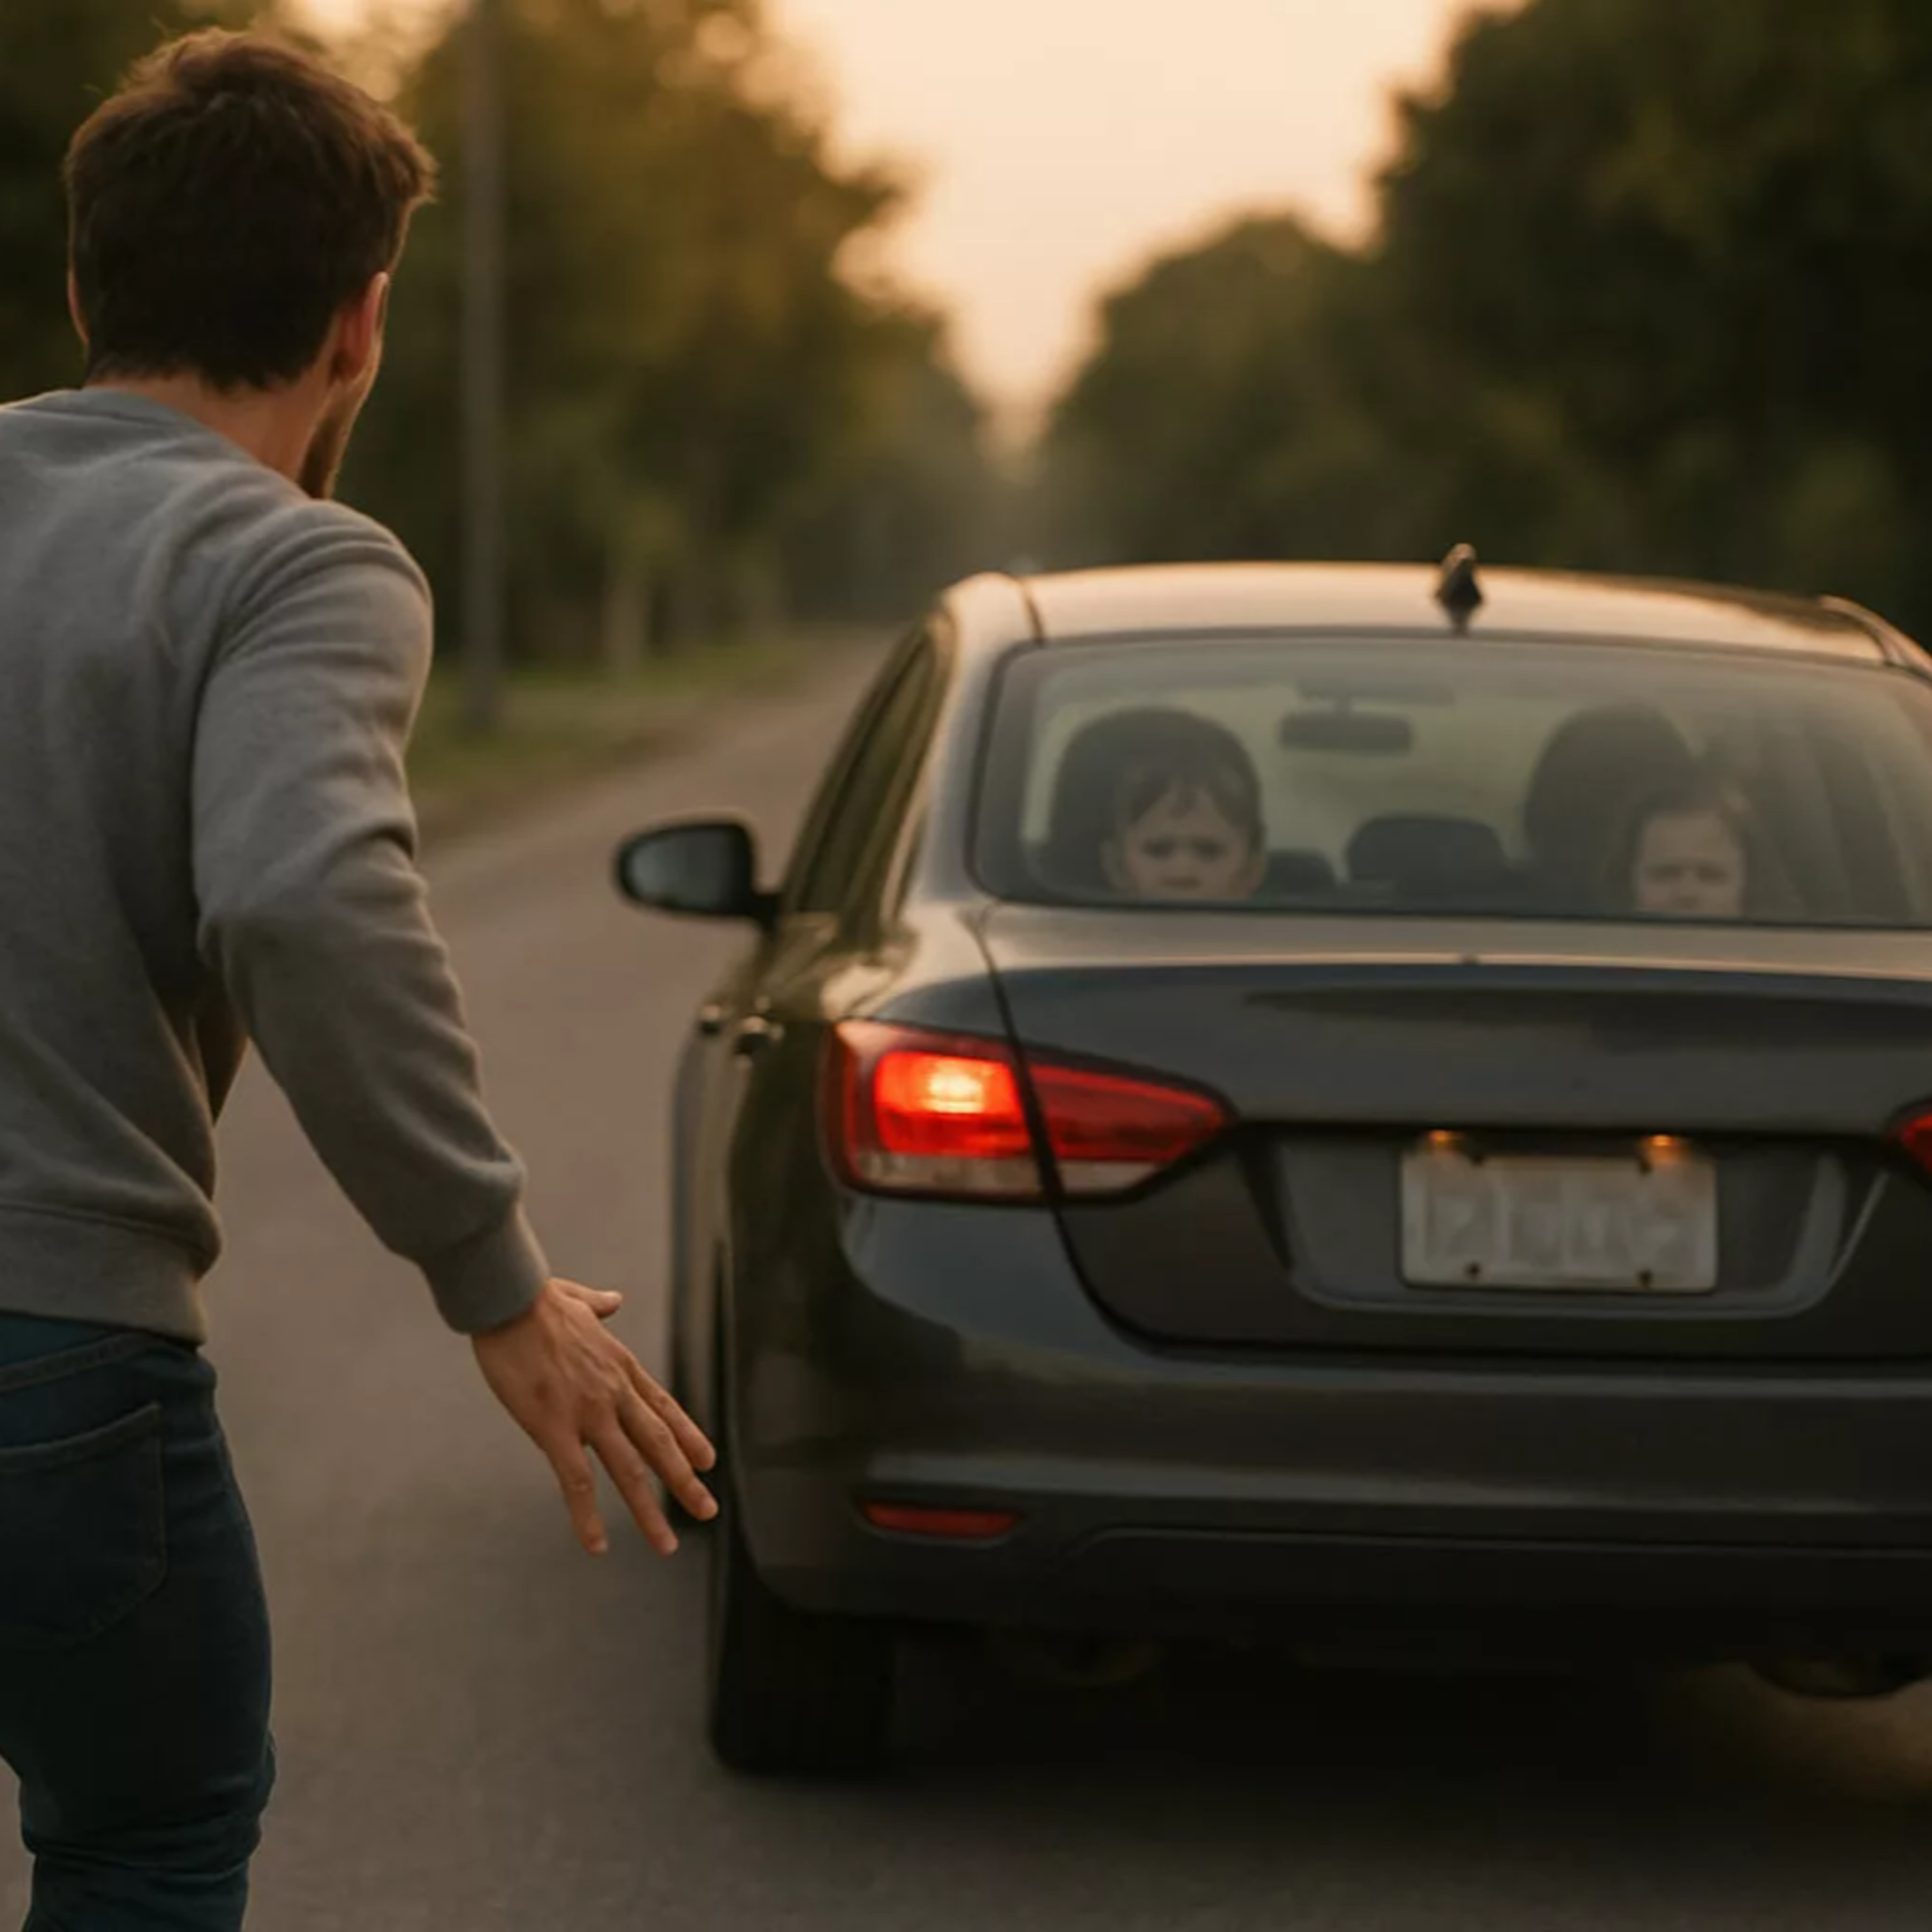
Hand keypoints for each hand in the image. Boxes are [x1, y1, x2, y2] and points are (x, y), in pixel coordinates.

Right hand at [472, 1278, 718, 1555]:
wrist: (509, 1298)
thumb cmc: (535, 1299)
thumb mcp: (578, 1299)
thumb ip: (600, 1305)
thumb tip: (613, 1299)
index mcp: (620, 1367)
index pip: (664, 1409)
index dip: (689, 1437)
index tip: (708, 1460)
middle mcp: (614, 1393)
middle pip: (659, 1445)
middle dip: (685, 1481)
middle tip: (708, 1510)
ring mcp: (588, 1412)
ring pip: (629, 1471)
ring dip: (649, 1511)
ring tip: (666, 1545)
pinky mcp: (553, 1427)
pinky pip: (576, 1481)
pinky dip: (587, 1517)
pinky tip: (596, 1546)